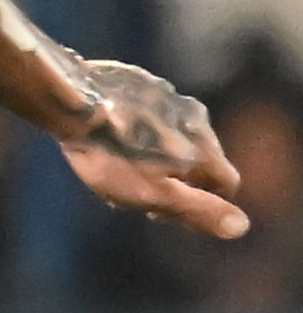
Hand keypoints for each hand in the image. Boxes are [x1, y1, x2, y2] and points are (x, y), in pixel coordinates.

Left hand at [58, 57, 247, 237]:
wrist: (71, 105)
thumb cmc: (111, 156)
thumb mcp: (154, 194)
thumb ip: (198, 210)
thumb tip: (241, 227)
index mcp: (204, 149)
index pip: (227, 183)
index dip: (205, 205)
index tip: (164, 215)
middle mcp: (196, 121)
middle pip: (201, 161)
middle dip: (175, 183)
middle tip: (134, 196)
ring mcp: (171, 99)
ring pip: (174, 139)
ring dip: (156, 159)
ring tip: (115, 172)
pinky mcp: (143, 86)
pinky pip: (150, 118)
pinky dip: (138, 135)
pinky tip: (108, 142)